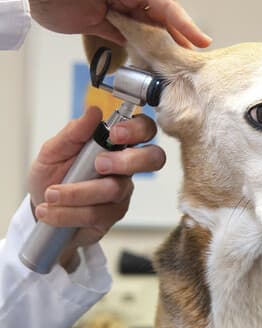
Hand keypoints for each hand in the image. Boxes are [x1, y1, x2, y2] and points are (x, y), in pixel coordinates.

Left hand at [24, 0, 211, 48]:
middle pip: (158, 22)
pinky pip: (125, 40)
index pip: (168, 7)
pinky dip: (137, 50)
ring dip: (158, 47)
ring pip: (144, 33)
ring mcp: (115, 13)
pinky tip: (148, 59)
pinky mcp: (101, 26)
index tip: (202, 42)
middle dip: (175, 38)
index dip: (186, 25)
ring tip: (173, 62)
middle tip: (189, 57)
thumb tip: (162, 20)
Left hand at [28, 106, 164, 268]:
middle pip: (154, 158)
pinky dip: (69, 212)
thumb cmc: (51, 177)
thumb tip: (93, 111)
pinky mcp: (112, 215)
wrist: (41, 209)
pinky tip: (52, 211)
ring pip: (115, 189)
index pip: (144, 129)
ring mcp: (122, 192)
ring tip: (52, 194)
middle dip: (128, 160)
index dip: (138, 129)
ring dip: (78, 192)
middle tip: (99, 164)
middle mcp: (125, 167)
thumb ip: (73, 133)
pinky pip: (97, 213)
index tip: (115, 133)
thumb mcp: (53, 151)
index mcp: (115, 144)